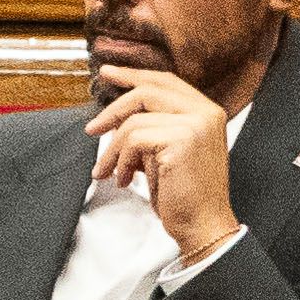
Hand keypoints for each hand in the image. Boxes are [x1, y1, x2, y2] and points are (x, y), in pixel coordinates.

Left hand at [85, 62, 241, 262]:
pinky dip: (121, 161)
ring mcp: (196, 123)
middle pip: (147, 91)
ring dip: (114, 150)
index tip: (108, 74)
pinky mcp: (182, 139)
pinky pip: (134, 140)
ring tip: (110, 172)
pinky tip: (125, 179)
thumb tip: (115, 119)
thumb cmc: (185, 196)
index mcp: (207, 111)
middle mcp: (205, 112)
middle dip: (113, 108)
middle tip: (92, 128)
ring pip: (135, 121)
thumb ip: (152, 129)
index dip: (133, 75)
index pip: (165, 81)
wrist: (203, 225)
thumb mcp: (167, 153)